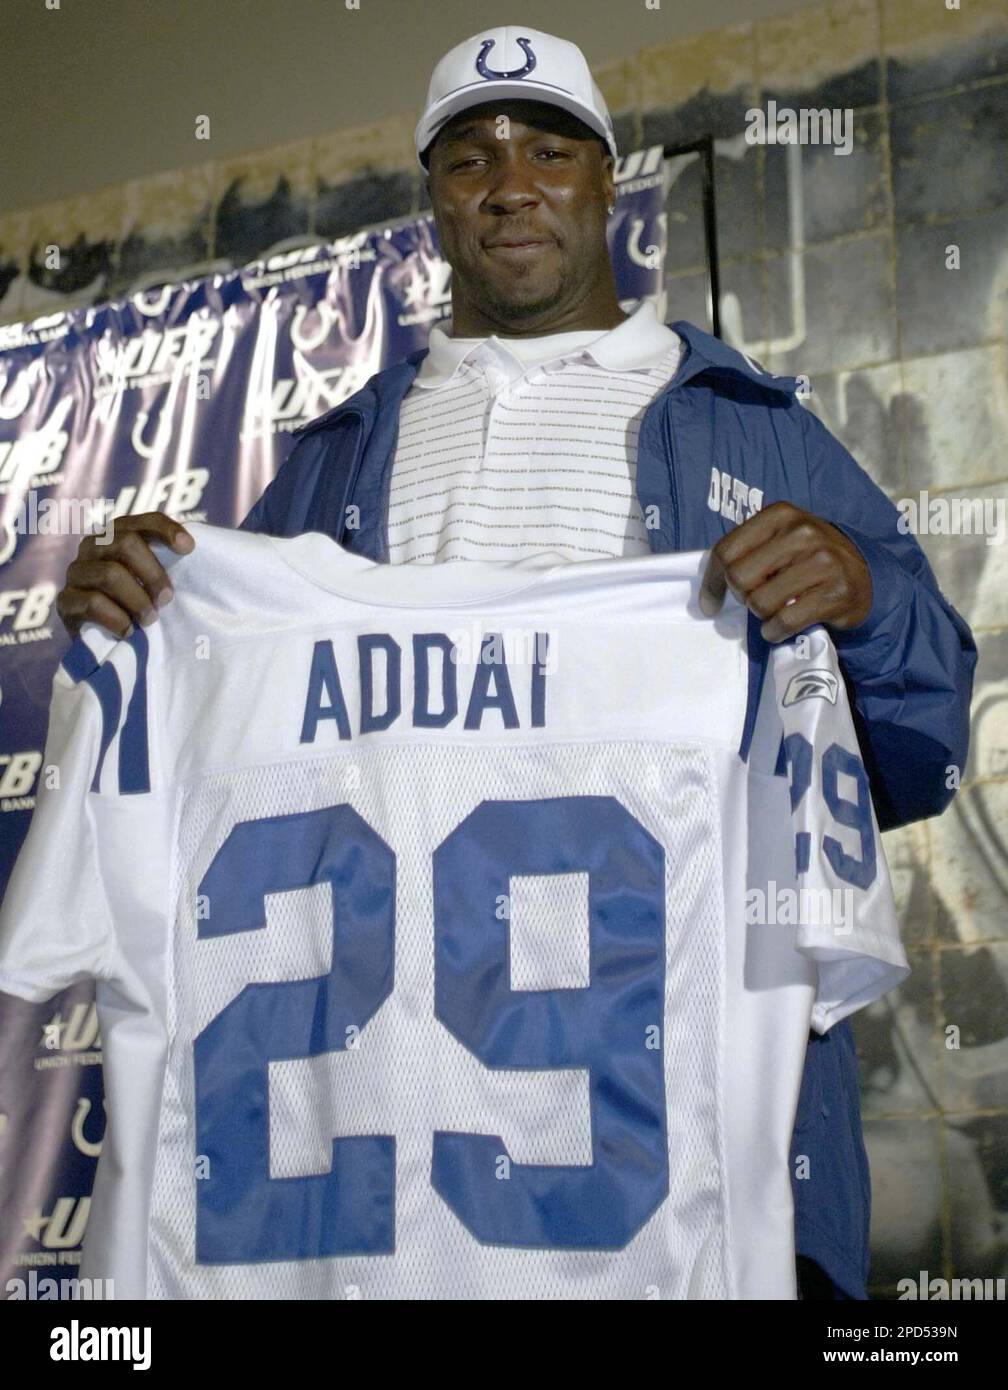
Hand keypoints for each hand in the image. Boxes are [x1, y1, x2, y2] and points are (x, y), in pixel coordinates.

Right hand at [56, 513, 194, 639]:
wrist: (105, 642)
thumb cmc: (139, 606)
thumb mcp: (155, 583)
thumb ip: (169, 563)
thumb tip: (193, 547)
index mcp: (117, 535)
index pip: (144, 522)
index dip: (167, 530)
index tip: (189, 548)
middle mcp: (93, 546)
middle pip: (125, 543)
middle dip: (153, 574)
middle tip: (167, 599)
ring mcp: (76, 573)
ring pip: (110, 574)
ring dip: (137, 600)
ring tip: (150, 619)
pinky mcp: (65, 601)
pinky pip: (92, 604)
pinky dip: (117, 619)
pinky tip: (129, 631)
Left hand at [698, 502, 871, 641]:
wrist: (863, 576)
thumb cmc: (807, 561)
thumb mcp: (779, 542)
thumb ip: (746, 554)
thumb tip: (708, 595)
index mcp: (780, 514)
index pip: (726, 552)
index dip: (713, 583)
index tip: (710, 604)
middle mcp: (803, 532)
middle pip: (740, 578)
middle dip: (742, 597)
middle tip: (756, 601)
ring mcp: (823, 561)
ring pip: (760, 602)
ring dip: (761, 616)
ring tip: (775, 611)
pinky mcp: (837, 593)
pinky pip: (785, 621)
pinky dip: (775, 632)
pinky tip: (779, 628)